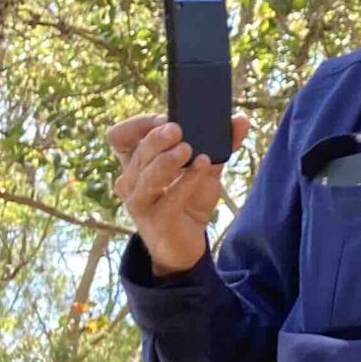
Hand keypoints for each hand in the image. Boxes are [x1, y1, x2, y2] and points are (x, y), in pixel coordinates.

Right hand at [107, 111, 251, 276]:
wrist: (187, 243)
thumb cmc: (188, 200)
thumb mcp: (205, 170)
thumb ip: (221, 145)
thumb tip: (241, 120)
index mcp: (135, 163)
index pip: (119, 137)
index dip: (137, 125)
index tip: (163, 118)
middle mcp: (130, 181)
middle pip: (137, 153)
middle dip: (156, 139)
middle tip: (177, 129)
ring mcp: (139, 202)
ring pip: (146, 177)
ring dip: (167, 160)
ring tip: (188, 149)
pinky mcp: (155, 221)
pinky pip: (169, 199)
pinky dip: (186, 181)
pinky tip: (203, 167)